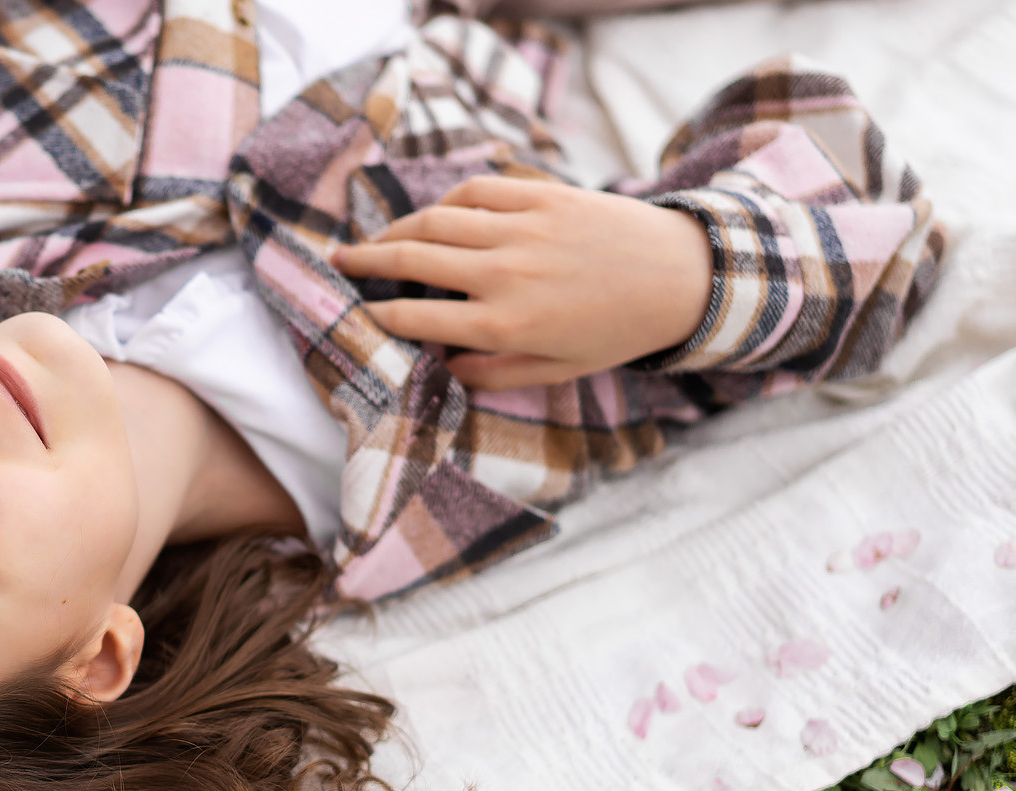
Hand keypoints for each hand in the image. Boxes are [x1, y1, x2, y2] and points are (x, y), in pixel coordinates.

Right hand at [330, 175, 713, 390]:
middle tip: (336, 263)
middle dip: (365, 261)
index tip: (355, 314)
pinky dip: (446, 202)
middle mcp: (503, 273)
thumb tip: (445, 367)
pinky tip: (433, 217)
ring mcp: (521, 228)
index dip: (376, 314)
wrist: (679, 276)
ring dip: (394, 229)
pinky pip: (476, 192)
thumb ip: (494, 373)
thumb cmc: (617, 332)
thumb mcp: (557, 371)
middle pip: (412, 259)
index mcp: (503, 324)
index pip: (416, 315)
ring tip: (372, 239)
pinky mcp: (541, 196)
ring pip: (436, 221)